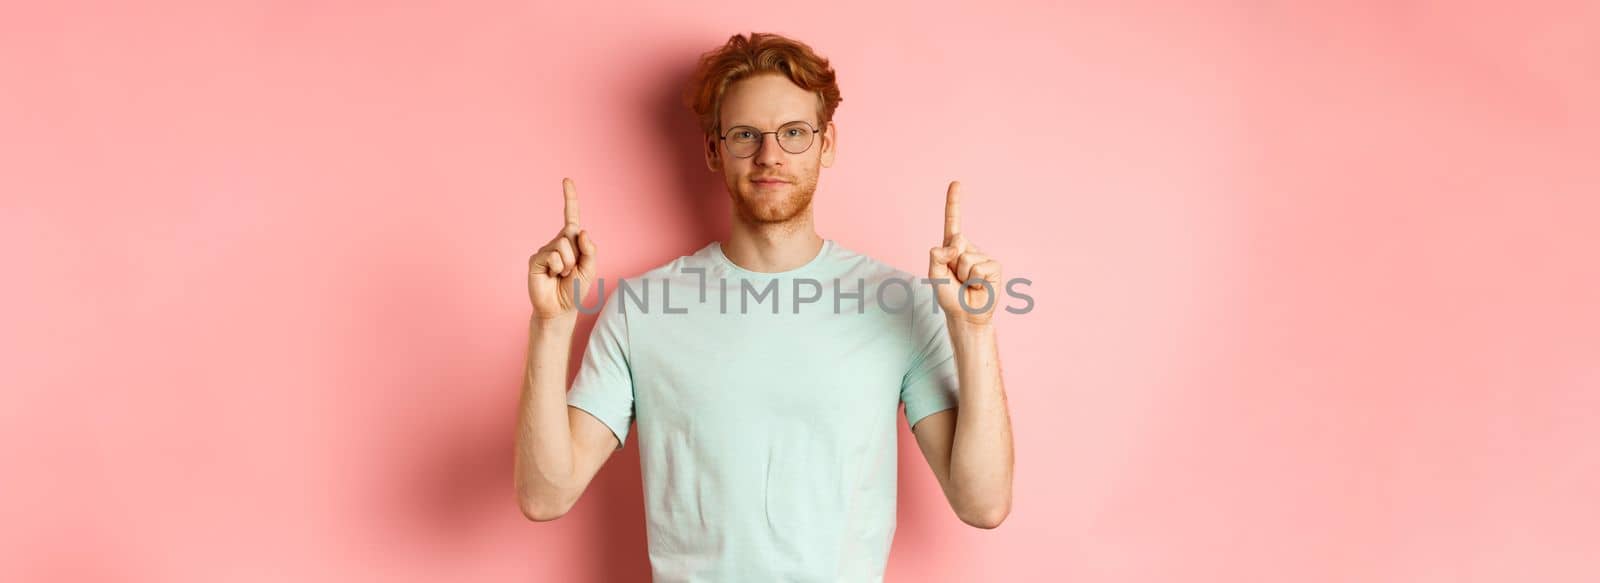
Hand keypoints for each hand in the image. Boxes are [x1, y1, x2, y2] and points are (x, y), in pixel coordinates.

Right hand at [528, 178, 597, 320]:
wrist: (560, 309)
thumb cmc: (575, 289)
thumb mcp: (590, 270)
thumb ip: (590, 250)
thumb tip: (582, 231)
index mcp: (572, 242)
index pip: (570, 216)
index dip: (570, 198)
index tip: (566, 179)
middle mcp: (558, 242)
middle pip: (571, 234)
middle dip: (577, 255)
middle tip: (571, 271)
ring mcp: (546, 250)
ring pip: (563, 246)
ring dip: (568, 264)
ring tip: (562, 275)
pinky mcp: (536, 259)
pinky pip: (552, 256)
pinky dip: (557, 268)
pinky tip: (552, 276)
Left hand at [929, 181, 1002, 327]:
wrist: (967, 316)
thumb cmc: (950, 296)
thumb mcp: (935, 276)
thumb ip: (936, 257)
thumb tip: (953, 244)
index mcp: (952, 247)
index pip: (953, 221)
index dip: (954, 202)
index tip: (956, 182)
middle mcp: (968, 248)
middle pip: (956, 241)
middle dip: (951, 262)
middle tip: (956, 278)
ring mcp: (982, 256)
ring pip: (966, 257)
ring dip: (962, 274)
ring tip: (967, 284)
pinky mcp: (994, 266)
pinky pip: (979, 267)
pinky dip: (974, 279)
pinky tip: (977, 286)